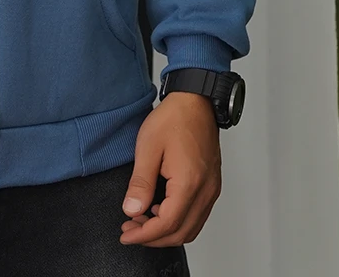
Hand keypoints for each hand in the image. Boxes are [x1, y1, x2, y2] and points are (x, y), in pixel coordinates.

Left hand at [119, 92, 221, 246]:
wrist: (195, 101)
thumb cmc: (173, 118)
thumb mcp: (148, 147)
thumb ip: (140, 183)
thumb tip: (131, 210)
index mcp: (189, 183)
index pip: (167, 225)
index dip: (144, 235)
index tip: (126, 234)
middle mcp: (205, 191)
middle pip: (181, 233)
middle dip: (153, 237)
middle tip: (130, 229)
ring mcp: (211, 189)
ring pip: (191, 228)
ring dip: (166, 231)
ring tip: (142, 221)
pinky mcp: (211, 185)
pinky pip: (197, 215)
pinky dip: (178, 221)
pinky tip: (160, 210)